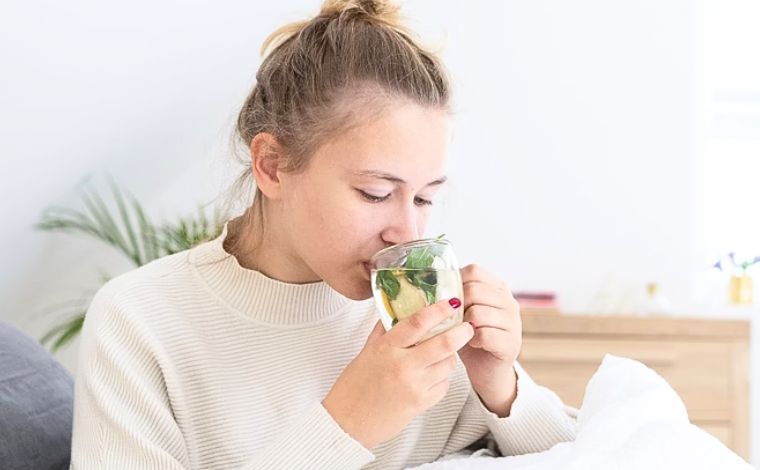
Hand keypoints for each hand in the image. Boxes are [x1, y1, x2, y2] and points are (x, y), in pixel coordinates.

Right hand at [322, 299, 473, 448]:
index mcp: (387, 348)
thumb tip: (397, 310)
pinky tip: (432, 375)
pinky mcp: (421, 404)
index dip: (439, 310)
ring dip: (451, 357)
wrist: (347, 423)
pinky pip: (443, 385)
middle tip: (467, 327)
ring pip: (448, 365)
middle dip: (462, 332)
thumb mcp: (366, 351)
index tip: (451, 303)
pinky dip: (442, 378)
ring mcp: (414, 386)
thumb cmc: (354, 387)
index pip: (418, 322)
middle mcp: (402, 365)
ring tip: (444, 353)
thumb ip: (384, 330)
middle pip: (444, 343)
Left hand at [457, 264, 521, 416]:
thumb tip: (425, 283)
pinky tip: (471, 343)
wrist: (488, 371)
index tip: (449, 299)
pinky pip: (484, 334)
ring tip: (462, 332)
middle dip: (457, 306)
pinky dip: (472, 340)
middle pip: (474, 290)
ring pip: (478, 313)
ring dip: (463, 325)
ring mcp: (513, 322)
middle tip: (454, 320)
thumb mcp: (462, 311)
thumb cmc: (470, 337)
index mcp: (498, 288)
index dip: (456, 282)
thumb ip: (454, 296)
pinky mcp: (511, 343)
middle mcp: (509, 301)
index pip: (474, 271)